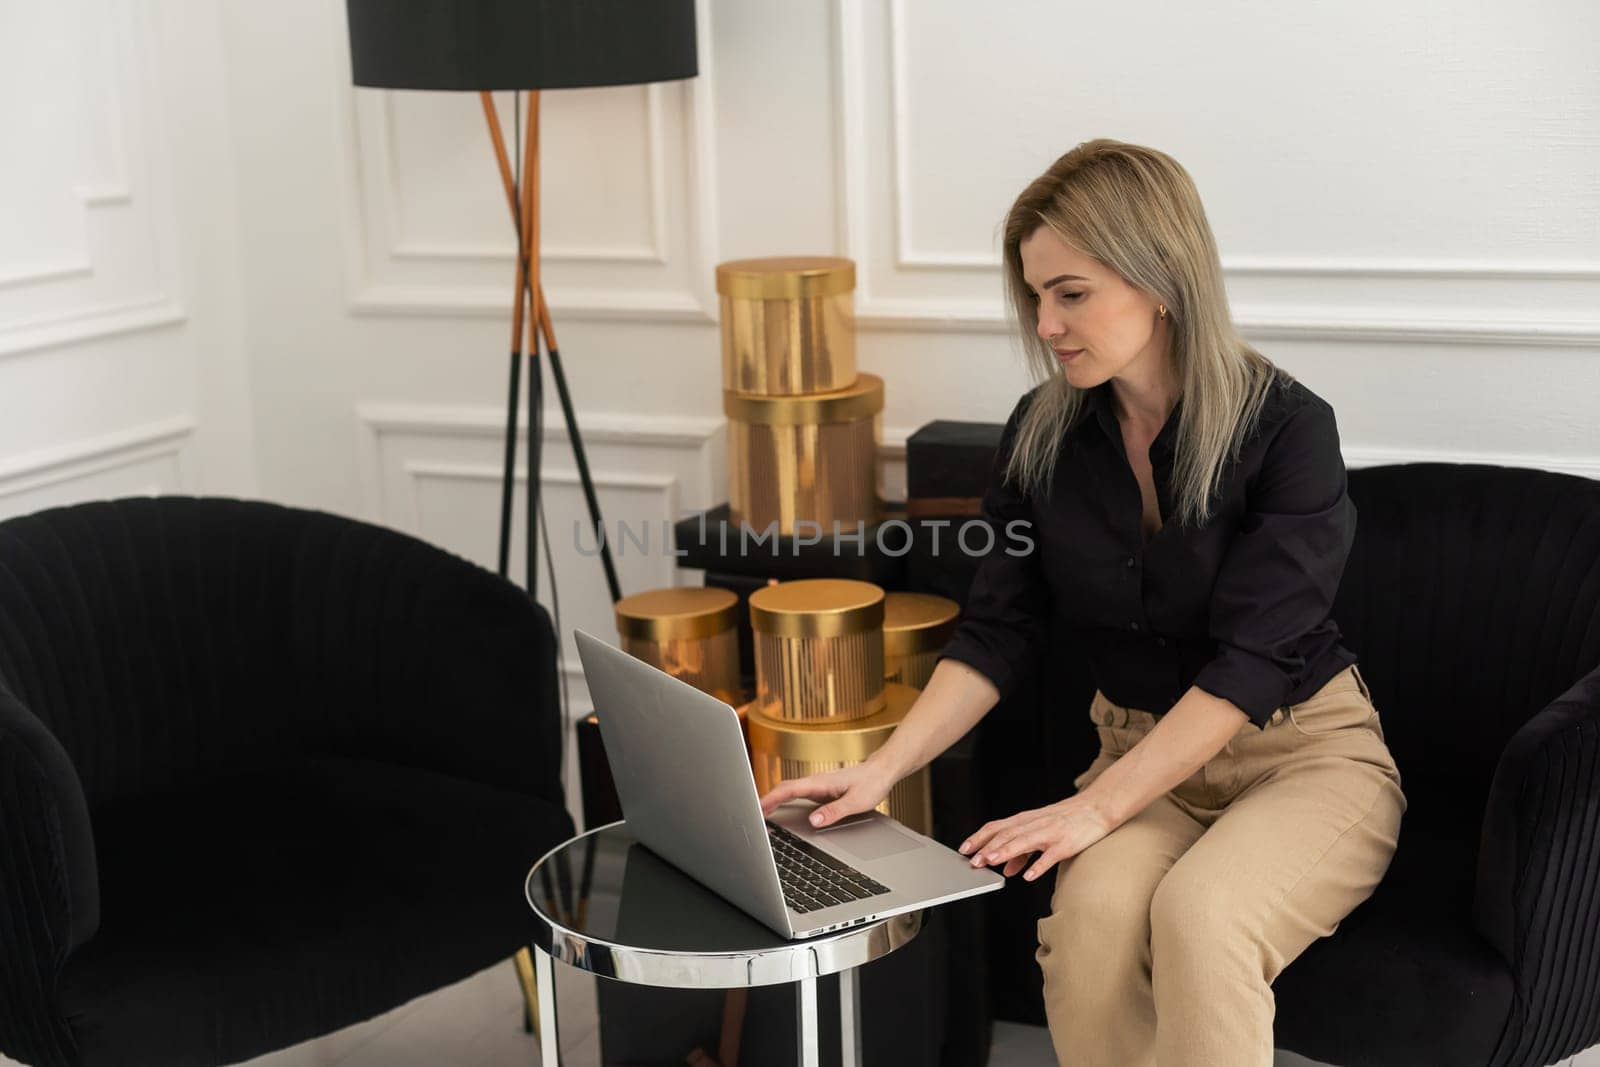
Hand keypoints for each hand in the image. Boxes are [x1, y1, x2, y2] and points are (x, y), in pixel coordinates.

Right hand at [758, 761, 895, 827]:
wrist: (882, 771)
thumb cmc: (872, 783)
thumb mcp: (856, 802)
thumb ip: (834, 811)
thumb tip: (814, 821)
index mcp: (820, 782)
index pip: (788, 789)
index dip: (771, 799)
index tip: (757, 808)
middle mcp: (816, 782)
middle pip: (783, 788)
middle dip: (766, 800)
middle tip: (752, 814)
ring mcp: (817, 785)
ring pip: (788, 790)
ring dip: (773, 800)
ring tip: (760, 814)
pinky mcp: (821, 789)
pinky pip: (797, 794)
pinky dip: (784, 800)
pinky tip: (781, 809)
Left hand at [958, 796, 1114, 880]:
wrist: (1096, 808)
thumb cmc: (1066, 820)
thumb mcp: (1040, 832)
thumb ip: (1022, 851)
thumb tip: (1007, 869)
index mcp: (1026, 820)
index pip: (997, 827)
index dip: (979, 837)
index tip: (964, 849)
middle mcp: (1035, 823)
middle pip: (1007, 834)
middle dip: (988, 848)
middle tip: (974, 861)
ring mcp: (1050, 832)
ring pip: (1025, 841)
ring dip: (1007, 852)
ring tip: (993, 863)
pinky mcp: (1066, 843)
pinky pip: (1051, 855)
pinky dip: (1039, 865)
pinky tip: (1028, 876)